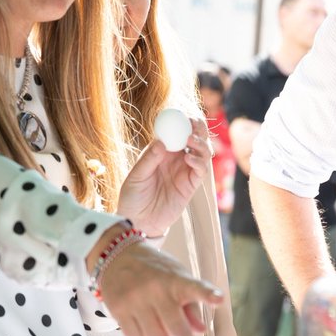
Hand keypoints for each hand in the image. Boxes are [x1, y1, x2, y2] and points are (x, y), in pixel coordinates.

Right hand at [97, 241, 224, 335]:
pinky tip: (149, 330)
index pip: (193, 287)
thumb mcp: (178, 277)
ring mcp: (135, 300)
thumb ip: (192, 304)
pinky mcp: (118, 310)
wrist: (118, 257)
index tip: (219, 299)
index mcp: (174, 280)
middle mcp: (155, 290)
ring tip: (165, 332)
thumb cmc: (156, 271)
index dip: (206, 294)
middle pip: (175, 329)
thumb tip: (201, 331)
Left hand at [117, 116, 212, 236]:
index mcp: (162, 151)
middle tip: (193, 124)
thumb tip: (163, 141)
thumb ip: (149, 159)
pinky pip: (201, 170)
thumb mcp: (136, 176)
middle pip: (195, 138)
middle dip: (198, 128)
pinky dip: (199, 162)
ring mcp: (185, 171)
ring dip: (201, 143)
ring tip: (191, 141)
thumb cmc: (132, 197)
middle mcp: (176, 158)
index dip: (183, 121)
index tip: (183, 114)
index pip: (176, 131)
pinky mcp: (191, 185)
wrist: (138, 221)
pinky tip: (189, 159)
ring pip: (203, 152)